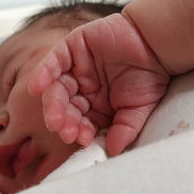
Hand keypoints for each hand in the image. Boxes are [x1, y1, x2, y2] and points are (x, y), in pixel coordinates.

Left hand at [28, 13, 169, 155]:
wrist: (157, 43)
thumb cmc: (150, 76)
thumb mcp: (139, 109)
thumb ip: (125, 129)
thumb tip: (113, 151)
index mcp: (96, 105)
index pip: (81, 122)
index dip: (80, 131)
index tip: (83, 140)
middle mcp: (83, 88)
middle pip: (65, 107)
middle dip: (64, 121)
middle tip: (65, 132)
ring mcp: (76, 68)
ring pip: (57, 88)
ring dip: (52, 104)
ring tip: (53, 120)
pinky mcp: (72, 47)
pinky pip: (53, 61)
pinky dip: (43, 73)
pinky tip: (36, 88)